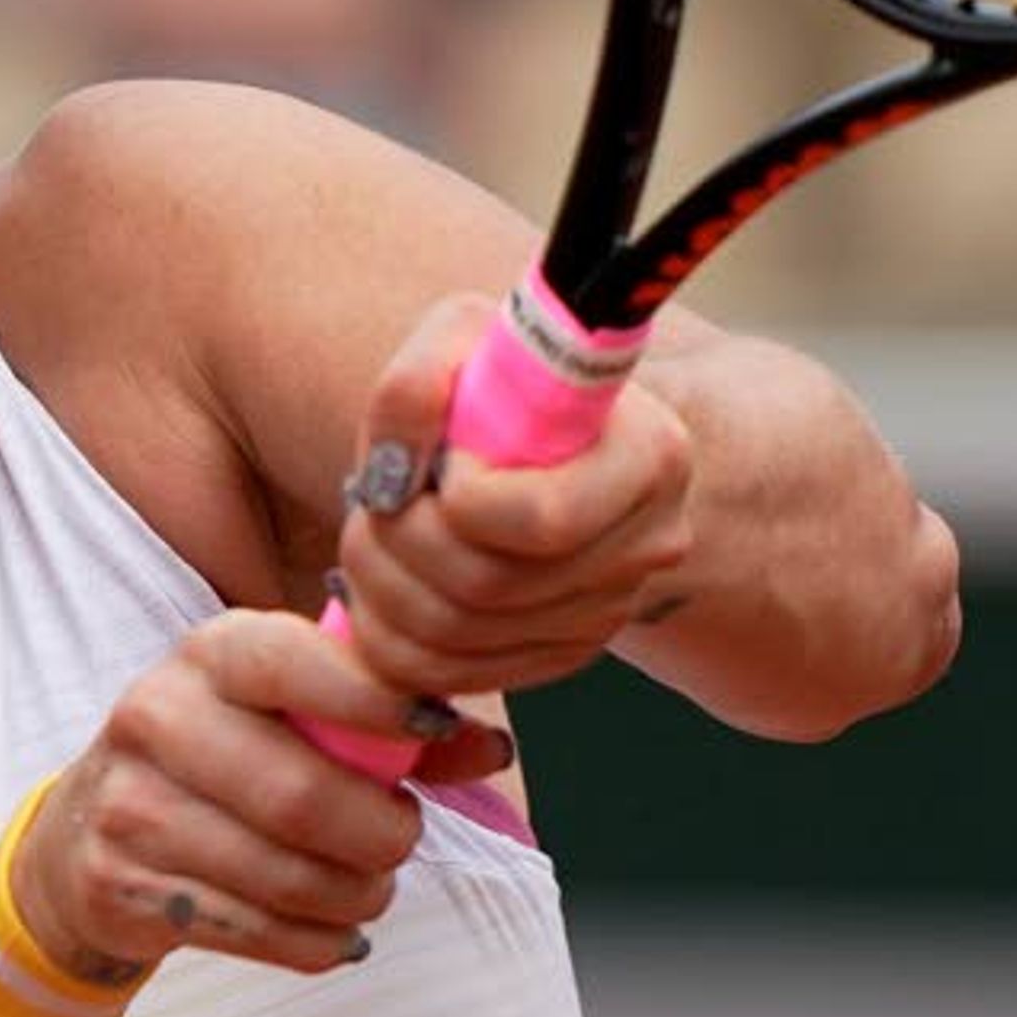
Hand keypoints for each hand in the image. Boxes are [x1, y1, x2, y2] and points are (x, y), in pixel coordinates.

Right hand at [12, 611, 512, 981]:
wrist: (83, 837)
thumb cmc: (222, 759)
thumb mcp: (290, 714)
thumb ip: (392, 723)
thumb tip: (489, 751)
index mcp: (211, 655)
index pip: (295, 663)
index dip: (376, 697)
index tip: (436, 724)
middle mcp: (158, 716)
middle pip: (300, 794)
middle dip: (380, 832)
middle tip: (402, 839)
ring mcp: (130, 805)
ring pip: (280, 875)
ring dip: (355, 896)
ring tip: (370, 889)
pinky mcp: (120, 886)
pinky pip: (251, 932)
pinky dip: (315, 942)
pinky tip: (333, 930)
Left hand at [328, 296, 695, 699]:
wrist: (537, 430)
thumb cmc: (500, 378)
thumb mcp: (461, 339)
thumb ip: (416, 385)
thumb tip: (393, 473)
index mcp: (650, 457)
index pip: (541, 520)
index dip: (458, 500)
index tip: (439, 462)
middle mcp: (649, 545)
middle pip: (489, 587)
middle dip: (397, 545)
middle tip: (368, 504)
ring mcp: (608, 611)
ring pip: (461, 640)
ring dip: (381, 594)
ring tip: (366, 540)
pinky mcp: (563, 654)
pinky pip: (455, 677)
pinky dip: (393, 644)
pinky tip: (377, 595)